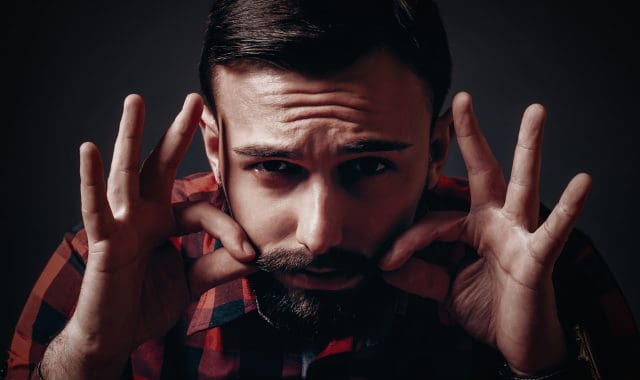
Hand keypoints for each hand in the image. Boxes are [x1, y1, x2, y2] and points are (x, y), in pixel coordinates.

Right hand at [42, 94, 255, 378]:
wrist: (118, 335)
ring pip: (127, 174)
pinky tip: (90, 149)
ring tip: (135, 101)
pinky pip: (96, 208)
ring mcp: (121, 224)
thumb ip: (221, 264)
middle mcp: (143, 215)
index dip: (229, 229)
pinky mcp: (103, 241)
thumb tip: (262, 252)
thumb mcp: (194, 280)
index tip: (251, 253)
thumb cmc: (148, 303)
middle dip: (176, 133)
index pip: (204, 211)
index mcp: (165, 221)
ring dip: (131, 136)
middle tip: (194, 99)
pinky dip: (91, 180)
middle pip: (161, 166)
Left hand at [380, 92, 591, 374]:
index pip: (433, 221)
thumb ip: (416, 273)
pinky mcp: (537, 257)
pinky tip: (582, 182)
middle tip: (462, 99)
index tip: (387, 262)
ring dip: (529, 149)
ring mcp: (519, 235)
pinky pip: (553, 231)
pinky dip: (567, 209)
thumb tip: (384, 263)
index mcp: (472, 226)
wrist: (515, 343)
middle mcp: (496, 222)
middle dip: (472, 136)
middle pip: (483, 172)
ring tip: (536, 112)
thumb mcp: (442, 287)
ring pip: (523, 186)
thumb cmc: (485, 308)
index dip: (408, 241)